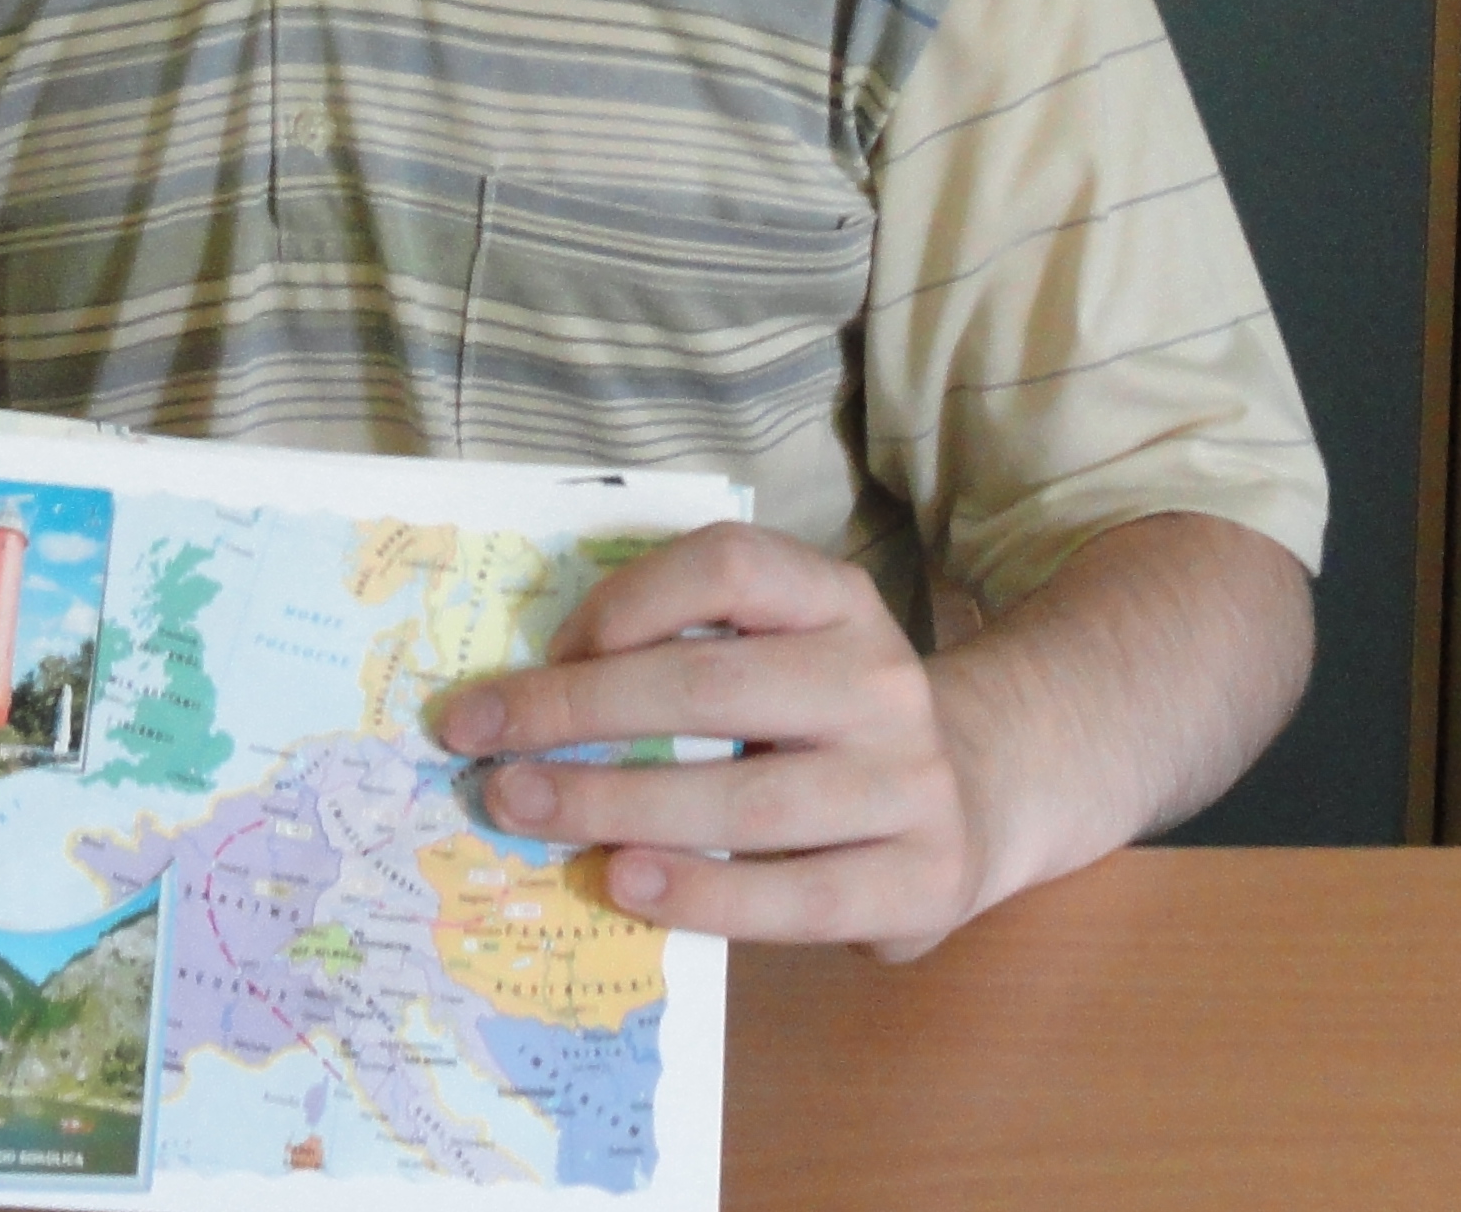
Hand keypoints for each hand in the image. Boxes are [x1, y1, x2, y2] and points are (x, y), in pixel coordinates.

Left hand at [436, 522, 991, 958]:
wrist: (982, 794)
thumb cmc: (832, 725)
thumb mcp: (785, 655)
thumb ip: (692, 655)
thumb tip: (530, 697)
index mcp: (838, 601)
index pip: (729, 567)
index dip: (628, 599)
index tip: (551, 647)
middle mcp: (880, 679)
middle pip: (710, 685)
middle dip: (576, 712)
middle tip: (479, 740)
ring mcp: (909, 782)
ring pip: (745, 797)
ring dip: (615, 804)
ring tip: (524, 810)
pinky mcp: (922, 878)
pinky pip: (793, 893)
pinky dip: (699, 892)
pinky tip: (622, 883)